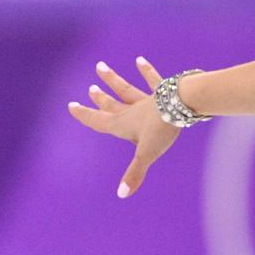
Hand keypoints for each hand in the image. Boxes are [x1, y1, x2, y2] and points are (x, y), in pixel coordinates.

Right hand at [67, 56, 182, 198]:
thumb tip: (121, 194)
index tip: (71, 106)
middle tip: (90, 89)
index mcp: (122, 125)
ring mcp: (146, 100)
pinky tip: (140, 60)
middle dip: (100, 99)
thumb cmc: (162, 129)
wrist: (182, 105)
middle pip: (112, 104)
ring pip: (125, 89)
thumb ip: (134, 174)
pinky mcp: (162, 92)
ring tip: (101, 66)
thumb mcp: (147, 153)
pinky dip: (146, 71)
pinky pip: (152, 80)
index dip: (85, 115)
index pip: (98, 121)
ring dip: (113, 80)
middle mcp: (131, 111)